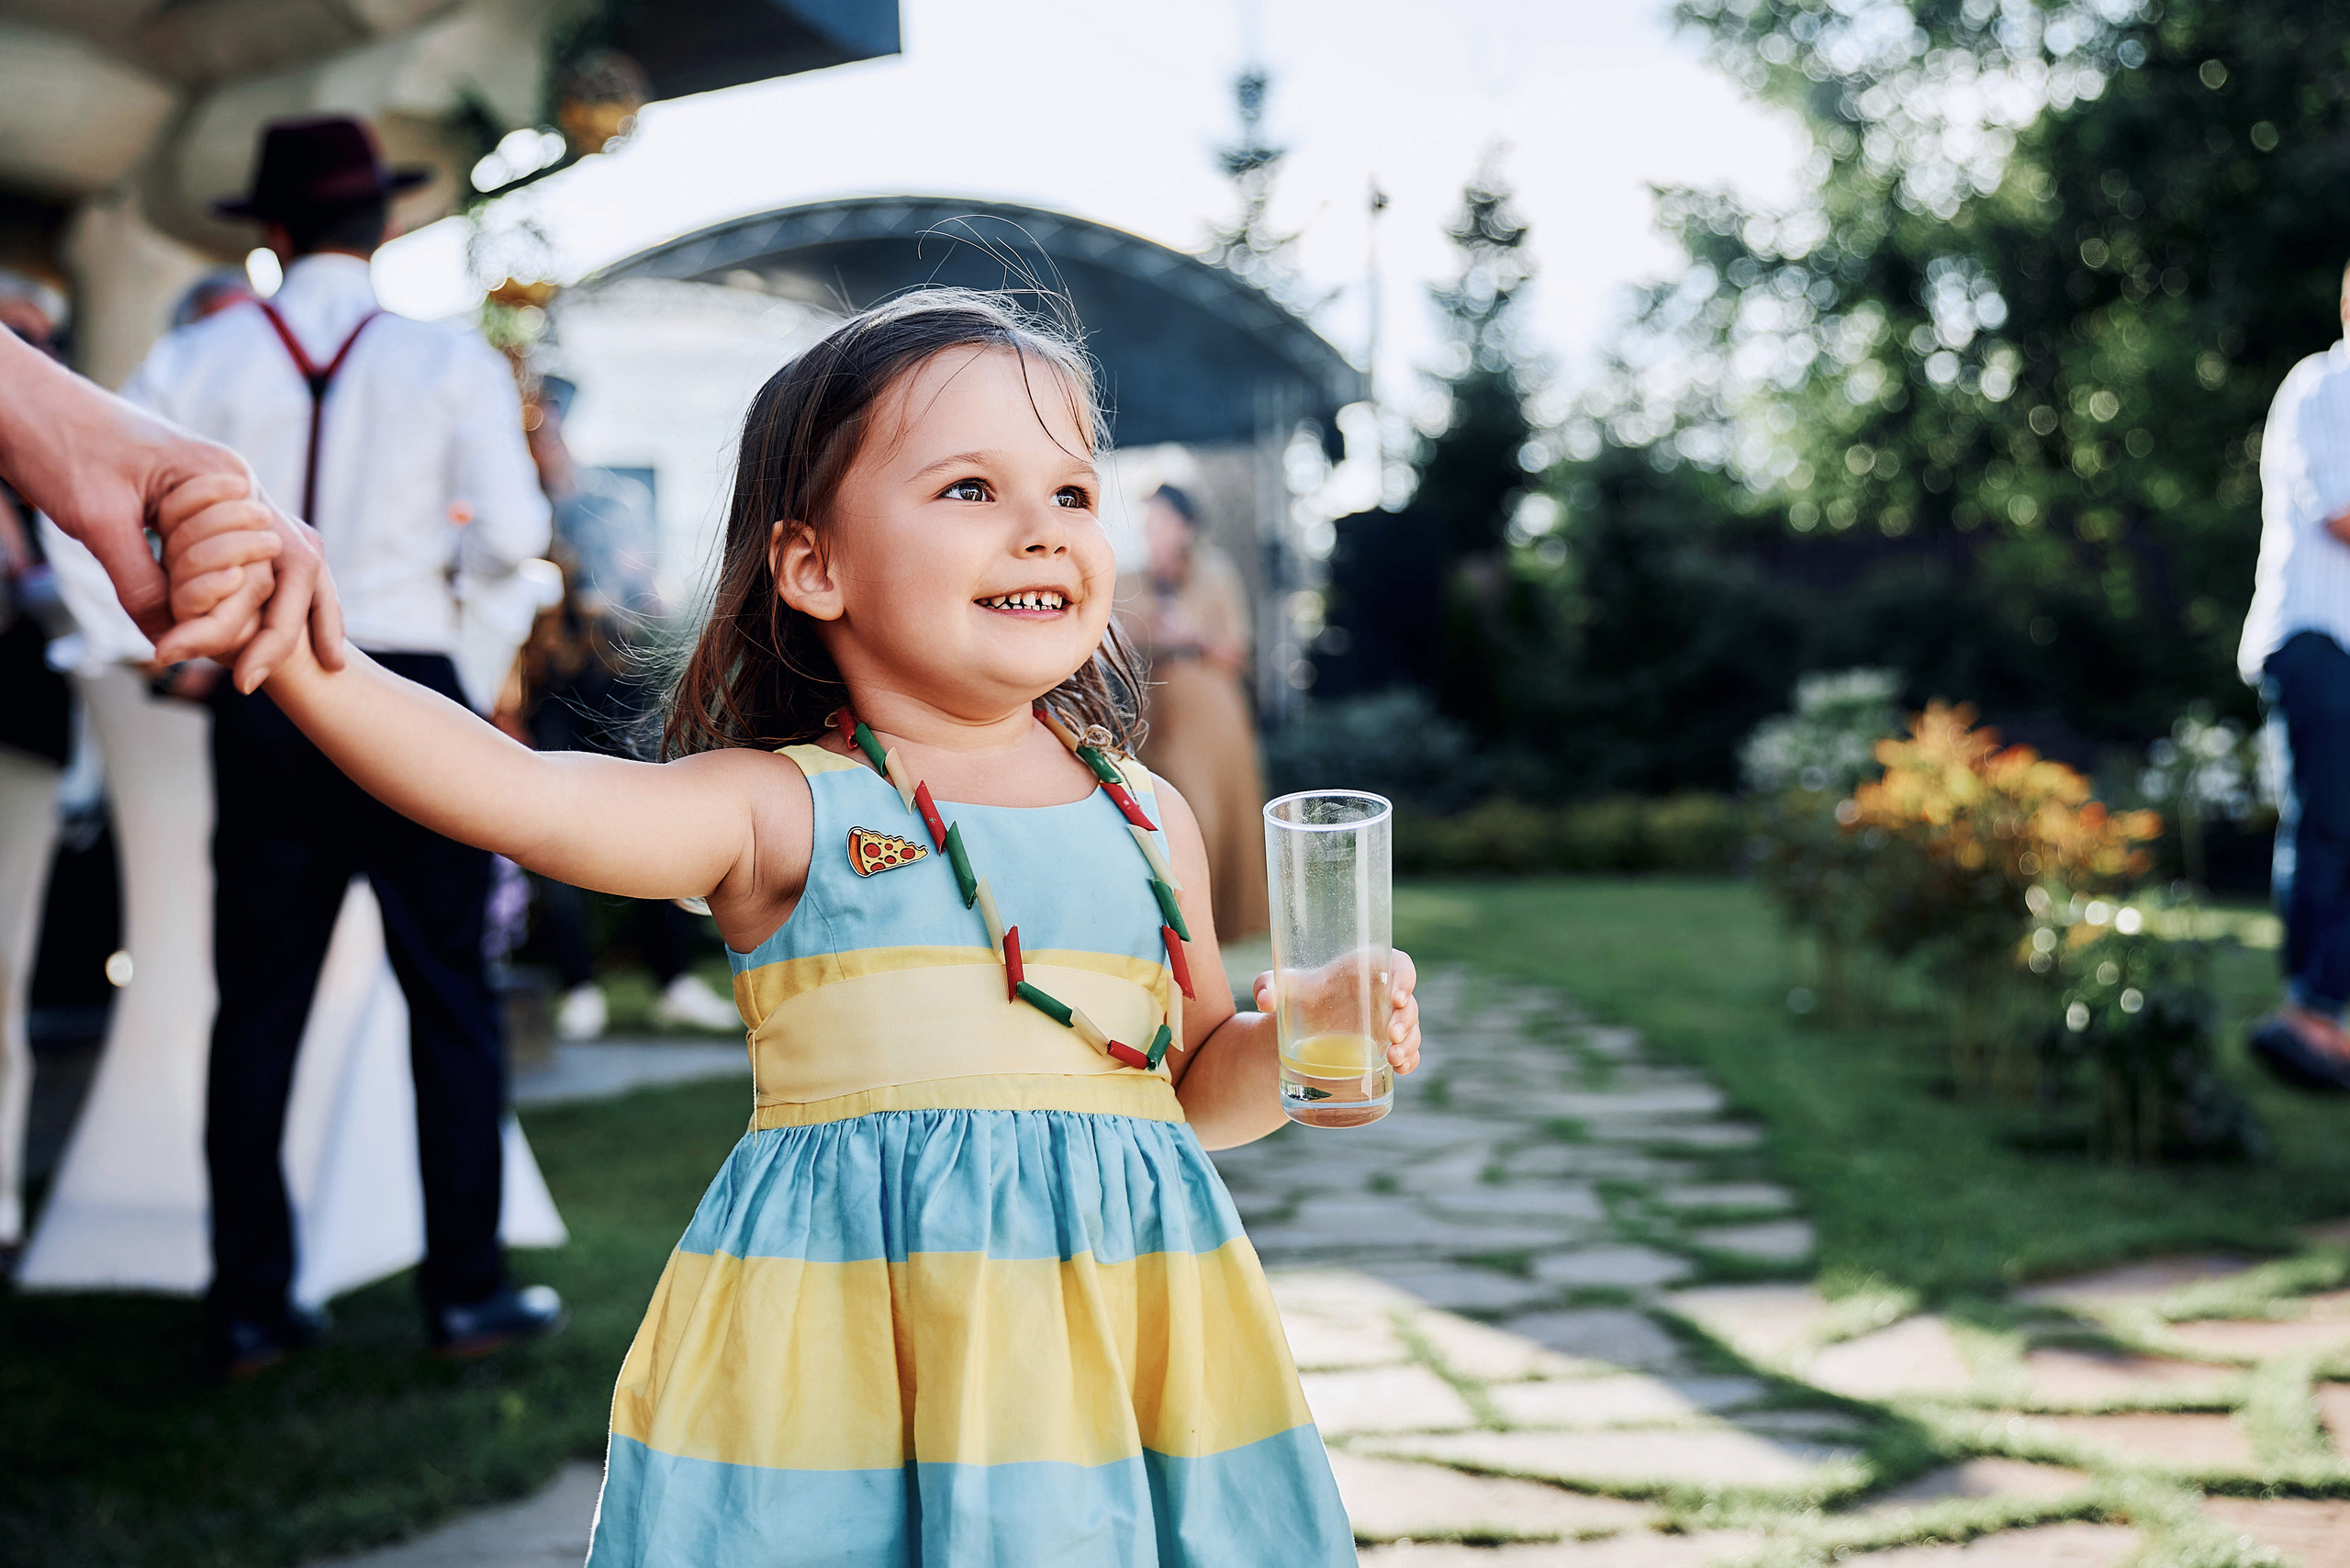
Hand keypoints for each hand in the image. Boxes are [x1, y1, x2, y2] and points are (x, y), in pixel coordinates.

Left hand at [0, 332, 339, 677]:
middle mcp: (237, 484)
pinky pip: (242, 555)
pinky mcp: (194, 503)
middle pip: (292, 565)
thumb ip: (141, 584)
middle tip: (274, 677)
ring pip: (277, 562)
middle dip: (295, 626)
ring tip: (316, 660)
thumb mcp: (98, 522)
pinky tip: (258, 627)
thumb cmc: (59, 444)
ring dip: (289, 612)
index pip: (274, 567)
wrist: (23, 400)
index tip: (235, 673)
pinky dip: (256, 594)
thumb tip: (168, 646)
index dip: (262, 627)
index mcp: (227, 478)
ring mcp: (221, 493)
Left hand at [1252, 947, 1423, 1074]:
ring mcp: (1387, 1022)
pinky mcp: (1386, 1046)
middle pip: (1407, 1002)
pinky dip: (1410, 1060)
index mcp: (1365, 970)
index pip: (1397, 964)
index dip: (1404, 977)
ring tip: (1393, 1059)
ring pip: (1412, 1029)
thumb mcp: (1281, 987)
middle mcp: (1381, 995)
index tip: (1396, 997)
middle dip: (1406, 1019)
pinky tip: (1400, 1070)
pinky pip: (1409, 1052)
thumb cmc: (1297, 996)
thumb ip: (1268, 985)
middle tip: (1391, 1035)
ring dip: (1410, 1043)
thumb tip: (1264, 1000)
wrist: (1300, 1028)